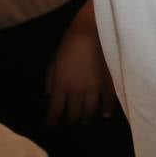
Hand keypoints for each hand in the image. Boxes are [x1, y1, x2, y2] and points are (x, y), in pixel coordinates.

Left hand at [44, 7, 118, 125]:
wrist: (92, 30)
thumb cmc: (70, 42)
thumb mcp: (54, 60)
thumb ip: (50, 79)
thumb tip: (47, 94)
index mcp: (61, 85)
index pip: (55, 111)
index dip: (52, 121)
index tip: (51, 126)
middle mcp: (76, 91)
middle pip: (73, 115)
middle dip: (69, 120)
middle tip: (69, 121)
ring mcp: (94, 89)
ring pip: (90, 112)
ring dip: (86, 118)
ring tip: (86, 119)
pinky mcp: (108, 84)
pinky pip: (108, 103)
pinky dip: (106, 110)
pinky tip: (104, 113)